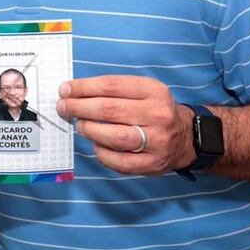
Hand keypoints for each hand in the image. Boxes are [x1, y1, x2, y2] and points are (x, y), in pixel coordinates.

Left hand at [56, 75, 194, 175]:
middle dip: (79, 107)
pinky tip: (96, 145)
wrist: (186, 138)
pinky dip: (101, 153)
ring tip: (79, 125)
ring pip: (113, 136)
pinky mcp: (152, 163)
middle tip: (64, 107)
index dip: (84, 87)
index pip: (111, 86)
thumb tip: (74, 93)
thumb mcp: (144, 91)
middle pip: (109, 110)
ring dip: (89, 130)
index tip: (65, 89)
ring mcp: (157, 141)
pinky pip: (119, 161)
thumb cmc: (154, 110)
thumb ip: (114, 91)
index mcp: (154, 91)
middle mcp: (158, 114)